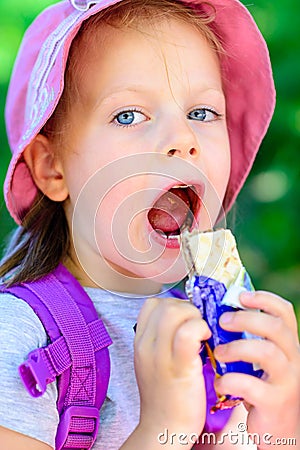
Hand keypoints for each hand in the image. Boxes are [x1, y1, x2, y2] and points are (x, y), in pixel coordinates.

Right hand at [133, 297, 210, 447]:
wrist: (164, 428)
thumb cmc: (165, 395)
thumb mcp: (154, 361)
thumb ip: (162, 338)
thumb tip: (187, 319)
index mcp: (140, 341)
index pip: (152, 304)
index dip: (173, 304)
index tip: (186, 319)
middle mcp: (146, 345)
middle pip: (165, 304)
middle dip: (188, 308)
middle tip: (198, 326)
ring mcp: (160, 355)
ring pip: (175, 312)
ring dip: (195, 317)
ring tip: (202, 334)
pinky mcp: (178, 366)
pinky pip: (187, 332)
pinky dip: (200, 328)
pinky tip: (206, 340)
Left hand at [214, 291, 299, 448]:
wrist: (277, 429)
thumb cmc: (262, 386)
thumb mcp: (260, 359)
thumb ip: (249, 337)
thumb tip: (219, 311)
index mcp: (286, 343)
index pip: (285, 312)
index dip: (264, 299)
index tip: (241, 296)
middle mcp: (292, 358)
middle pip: (276, 328)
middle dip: (246, 319)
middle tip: (222, 321)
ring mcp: (286, 380)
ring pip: (268, 352)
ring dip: (237, 347)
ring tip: (219, 351)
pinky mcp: (274, 402)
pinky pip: (253, 385)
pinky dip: (231, 380)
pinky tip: (220, 382)